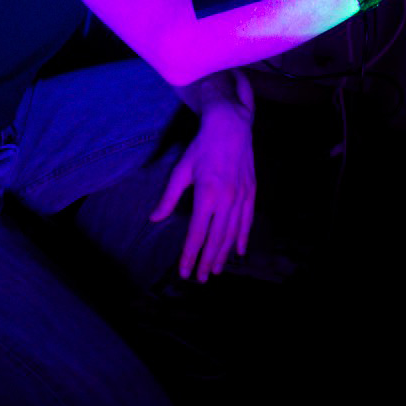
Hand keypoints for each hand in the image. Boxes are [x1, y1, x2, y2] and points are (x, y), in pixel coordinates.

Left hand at [150, 99, 255, 281]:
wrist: (230, 126)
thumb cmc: (202, 147)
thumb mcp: (181, 170)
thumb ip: (168, 198)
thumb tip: (153, 218)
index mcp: (206, 196)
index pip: (196, 234)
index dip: (190, 255)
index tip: (184, 272)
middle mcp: (226, 200)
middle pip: (215, 239)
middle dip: (207, 261)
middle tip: (201, 279)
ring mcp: (241, 197)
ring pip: (232, 233)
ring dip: (223, 254)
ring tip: (217, 270)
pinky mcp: (251, 192)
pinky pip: (248, 220)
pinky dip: (243, 237)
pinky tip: (239, 251)